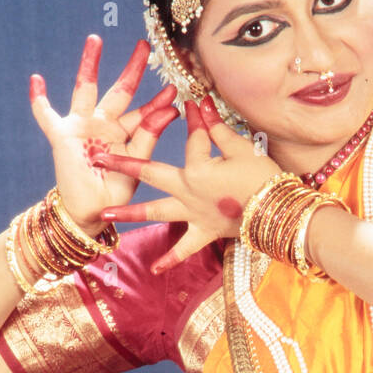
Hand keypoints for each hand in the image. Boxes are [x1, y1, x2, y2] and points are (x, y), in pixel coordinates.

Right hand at [28, 35, 179, 236]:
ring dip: (90, 65)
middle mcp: (104, 125)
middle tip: (145, 46)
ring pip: (86, 89)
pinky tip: (36, 80)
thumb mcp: (137, 164)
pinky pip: (46, 116)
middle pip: (119, 91)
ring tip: (96, 40)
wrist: (91, 215)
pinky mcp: (62, 137)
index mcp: (124, 134)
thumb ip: (148, 137)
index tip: (174, 90)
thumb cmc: (115, 194)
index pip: (143, 113)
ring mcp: (82, 127)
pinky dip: (39, 100)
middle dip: (132, 69)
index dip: (157, 102)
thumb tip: (169, 110)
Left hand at [92, 96, 282, 273]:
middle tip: (96, 158)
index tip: (190, 103)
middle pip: (150, 174)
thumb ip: (219, 130)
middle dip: (123, 164)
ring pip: (156, 213)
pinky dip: (170, 259)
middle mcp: (187, 191)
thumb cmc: (263, 178)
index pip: (192, 138)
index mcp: (197, 168)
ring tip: (104, 215)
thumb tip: (204, 106)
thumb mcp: (242, 149)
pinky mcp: (203, 232)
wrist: (277, 213)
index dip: (193, 119)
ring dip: (129, 214)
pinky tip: (154, 269)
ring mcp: (193, 214)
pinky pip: (184, 248)